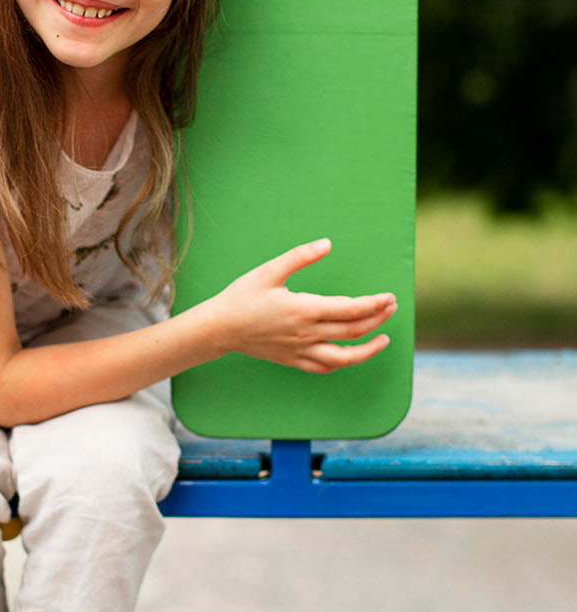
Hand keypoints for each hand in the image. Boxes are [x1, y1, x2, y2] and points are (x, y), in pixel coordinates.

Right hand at [211, 239, 396, 373]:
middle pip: (354, 331)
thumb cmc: (242, 297)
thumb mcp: (269, 270)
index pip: (351, 310)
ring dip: (368, 349)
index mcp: (304, 309)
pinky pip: (325, 367)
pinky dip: (343, 363)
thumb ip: (300, 257)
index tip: (389, 297)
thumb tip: (327, 244)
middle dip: (378, 319)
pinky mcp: (293, 360)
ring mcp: (301, 350)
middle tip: (392, 307)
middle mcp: (307, 333)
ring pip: (344, 357)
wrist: (219, 328)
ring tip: (383, 339)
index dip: (375, 304)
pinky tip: (352, 354)